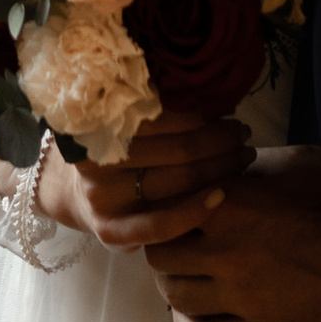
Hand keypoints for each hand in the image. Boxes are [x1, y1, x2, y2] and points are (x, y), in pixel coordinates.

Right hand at [33, 105, 251, 251]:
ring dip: (219, 168)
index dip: (203, 116)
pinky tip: (222, 196)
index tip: (230, 114)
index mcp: (100, 123)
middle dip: (220, 141)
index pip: (165, 118)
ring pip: (177, 182)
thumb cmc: (114, 148)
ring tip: (243, 157)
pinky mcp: (111, 232)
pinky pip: (161, 225)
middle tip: (244, 135)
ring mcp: (103, 199)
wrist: (76, 195)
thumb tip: (208, 88)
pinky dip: (195, 210)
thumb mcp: (122, 120)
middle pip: (177, 150)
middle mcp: (97, 161)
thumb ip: (151, 106)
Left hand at [144, 143, 320, 321]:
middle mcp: (227, 253)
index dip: (167, 205)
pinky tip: (190, 317)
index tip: (174, 205)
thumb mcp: (296, 162)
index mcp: (230, 205)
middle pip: (161, 255)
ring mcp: (243, 299)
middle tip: (177, 242)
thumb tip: (219, 163)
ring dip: (174, 285)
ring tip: (186, 276)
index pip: (167, 207)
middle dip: (165, 246)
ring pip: (176, 298)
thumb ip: (249, 163)